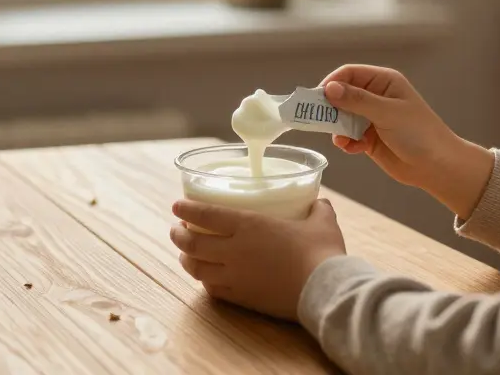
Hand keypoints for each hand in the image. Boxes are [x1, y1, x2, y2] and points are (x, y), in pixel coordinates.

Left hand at [169, 199, 345, 320]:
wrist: (324, 290)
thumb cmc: (322, 252)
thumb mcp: (322, 222)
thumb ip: (318, 209)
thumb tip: (320, 202)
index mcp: (249, 225)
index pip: (207, 214)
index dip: (187, 209)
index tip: (176, 205)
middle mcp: (235, 250)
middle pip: (193, 242)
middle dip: (178, 235)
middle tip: (176, 230)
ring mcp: (235, 276)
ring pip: (197, 268)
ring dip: (186, 258)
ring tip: (184, 253)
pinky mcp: (242, 297)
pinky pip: (213, 288)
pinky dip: (204, 280)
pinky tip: (206, 277)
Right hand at [320, 64, 493, 219]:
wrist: (437, 167)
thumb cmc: (420, 134)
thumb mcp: (388, 113)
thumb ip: (358, 101)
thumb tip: (329, 89)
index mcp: (383, 82)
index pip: (349, 74)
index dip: (332, 83)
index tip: (318, 98)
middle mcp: (375, 97)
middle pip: (341, 95)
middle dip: (331, 108)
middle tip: (320, 121)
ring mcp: (371, 117)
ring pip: (341, 116)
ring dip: (337, 128)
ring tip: (342, 140)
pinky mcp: (368, 137)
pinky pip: (347, 135)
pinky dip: (346, 141)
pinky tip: (354, 149)